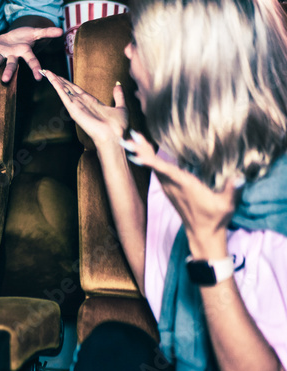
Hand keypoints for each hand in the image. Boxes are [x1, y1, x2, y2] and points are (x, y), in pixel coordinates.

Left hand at [0, 26, 63, 82]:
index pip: (32, 61)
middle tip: (5, 80)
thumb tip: (60, 31)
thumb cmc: (25, 36)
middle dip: (8, 72)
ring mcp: (1, 53)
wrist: (13, 36)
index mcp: (24, 52)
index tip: (39, 77)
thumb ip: (46, 32)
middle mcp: (12, 55)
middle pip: (11, 65)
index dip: (35, 69)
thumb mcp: (35, 32)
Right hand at [43, 70, 127, 148]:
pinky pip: (63, 94)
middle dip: (58, 79)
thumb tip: (118, 84)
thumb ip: (119, 95)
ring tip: (47, 72)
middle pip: (67, 88)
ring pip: (64, 89)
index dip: (68, 82)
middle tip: (48, 71)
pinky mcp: (73, 108)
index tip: (61, 76)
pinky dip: (56, 86)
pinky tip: (51, 79)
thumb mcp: (121, 107)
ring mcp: (76, 106)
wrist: (114, 135)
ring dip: (55, 80)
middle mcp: (82, 103)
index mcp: (91, 102)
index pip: (76, 89)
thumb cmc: (118, 126)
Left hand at [122, 131, 238, 252]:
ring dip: (144, 154)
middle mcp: (173, 186)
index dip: (151, 161)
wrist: (203, 234)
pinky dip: (149, 161)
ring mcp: (170, 189)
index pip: (165, 171)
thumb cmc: (215, 218)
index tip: (137, 152)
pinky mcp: (170, 191)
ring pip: (153, 168)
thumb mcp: (227, 205)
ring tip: (135, 140)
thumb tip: (239, 177)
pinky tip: (146, 154)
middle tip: (131, 136)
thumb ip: (233, 190)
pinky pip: (156, 173)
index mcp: (185, 185)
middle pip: (154, 165)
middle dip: (142, 151)